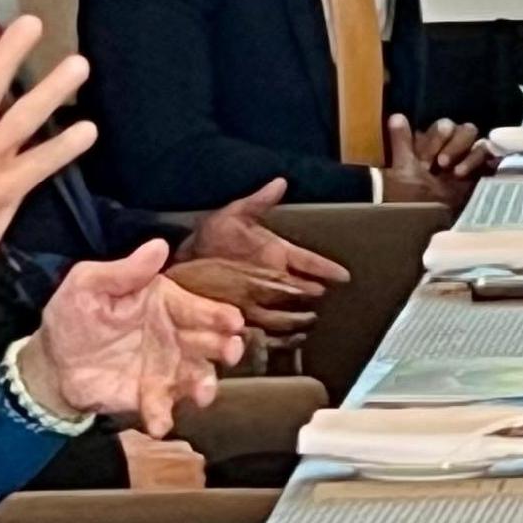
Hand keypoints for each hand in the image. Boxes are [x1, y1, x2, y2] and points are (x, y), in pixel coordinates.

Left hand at [19, 239, 242, 433]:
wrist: (52, 363)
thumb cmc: (73, 315)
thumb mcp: (89, 284)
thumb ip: (124, 270)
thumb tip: (159, 246)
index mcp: (164, 303)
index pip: (197, 307)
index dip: (218, 314)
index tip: (233, 321)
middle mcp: (174, 335)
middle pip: (208, 341)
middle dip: (224, 347)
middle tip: (231, 352)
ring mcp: (166, 368)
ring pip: (196, 375)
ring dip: (204, 384)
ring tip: (203, 395)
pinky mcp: (151, 396)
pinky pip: (164, 406)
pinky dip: (164, 416)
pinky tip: (160, 424)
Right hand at [174, 180, 343, 352]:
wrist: (178, 264)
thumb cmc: (207, 238)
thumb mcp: (233, 213)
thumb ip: (260, 201)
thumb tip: (281, 181)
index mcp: (274, 254)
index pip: (312, 263)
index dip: (330, 270)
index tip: (344, 277)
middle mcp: (270, 281)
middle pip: (304, 292)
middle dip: (315, 295)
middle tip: (323, 297)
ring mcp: (257, 304)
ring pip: (290, 316)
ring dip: (303, 318)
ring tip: (311, 320)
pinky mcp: (242, 321)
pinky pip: (270, 335)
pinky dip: (283, 339)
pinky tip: (291, 340)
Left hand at [380, 115, 497, 204]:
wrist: (421, 223)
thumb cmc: (408, 195)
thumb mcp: (403, 168)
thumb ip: (401, 141)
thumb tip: (397, 115)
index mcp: (431, 143)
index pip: (443, 127)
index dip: (438, 138)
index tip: (427, 157)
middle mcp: (451, 147)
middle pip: (463, 129)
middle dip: (454, 143)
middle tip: (441, 164)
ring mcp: (466, 158)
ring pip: (476, 139)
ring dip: (465, 151)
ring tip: (454, 172)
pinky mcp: (479, 171)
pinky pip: (486, 156)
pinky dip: (477, 160)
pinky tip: (464, 174)